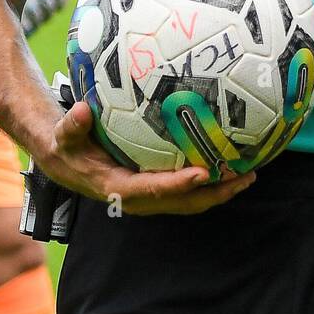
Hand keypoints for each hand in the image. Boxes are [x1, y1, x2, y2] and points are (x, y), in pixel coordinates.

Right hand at [35, 100, 256, 215]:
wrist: (67, 162)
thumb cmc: (68, 145)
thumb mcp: (64, 134)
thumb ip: (72, 125)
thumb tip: (82, 111)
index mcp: (117, 188)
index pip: (152, 190)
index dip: (178, 185)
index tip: (203, 174)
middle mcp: (138, 198)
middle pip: (182, 202)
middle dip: (214, 193)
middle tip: (243, 176)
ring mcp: (150, 196)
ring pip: (190, 200)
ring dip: (220, 191)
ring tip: (249, 175)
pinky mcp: (157, 189)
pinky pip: (188, 191)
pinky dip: (211, 183)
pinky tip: (231, 166)